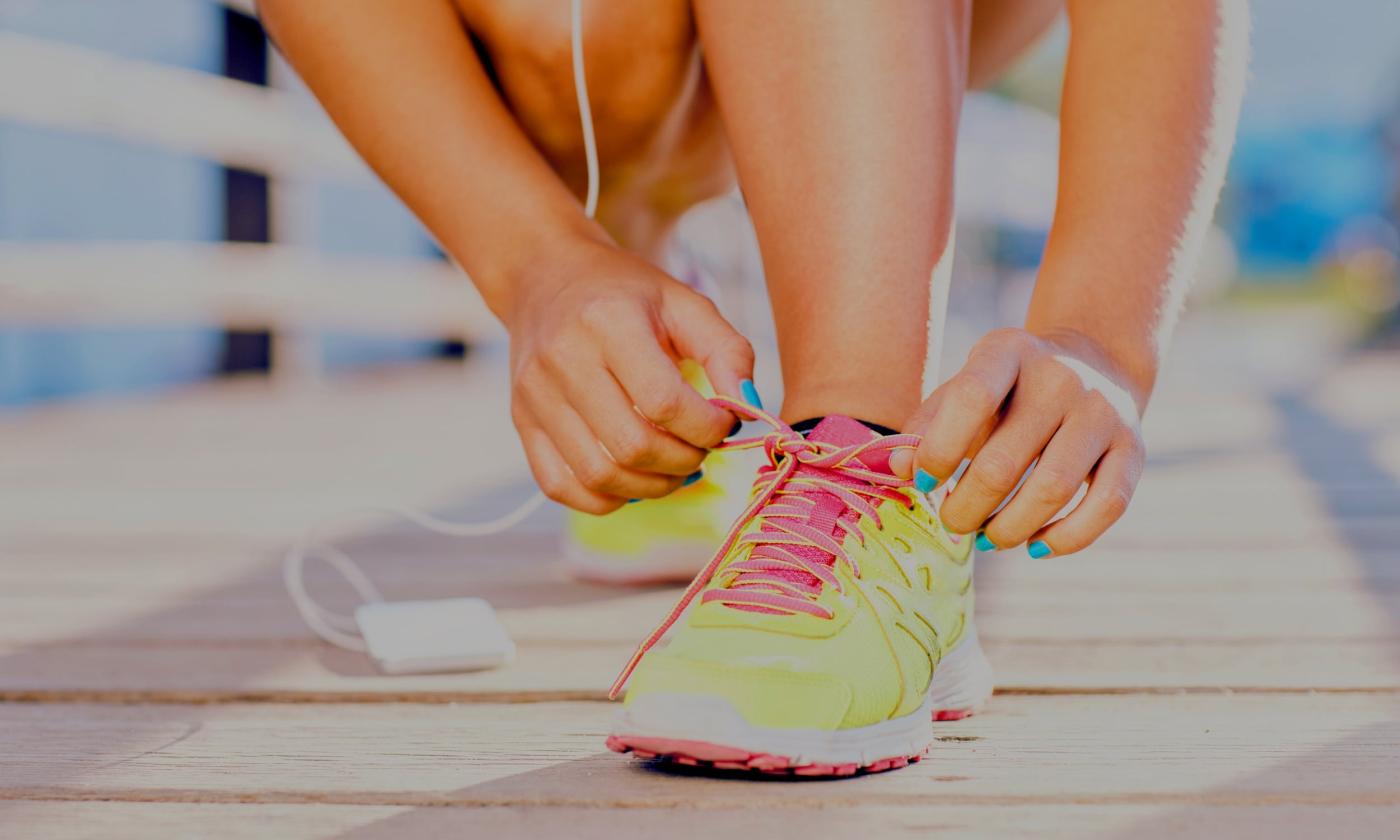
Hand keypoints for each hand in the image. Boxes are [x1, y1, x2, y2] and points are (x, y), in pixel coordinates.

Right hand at [505, 239, 752, 513]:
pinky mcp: (522, 423)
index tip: (724, 423)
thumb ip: (727, 351)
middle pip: (632, 446)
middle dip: (684, 460)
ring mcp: (534, 397)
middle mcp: (562, 361)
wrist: (545, 277)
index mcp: (606, 322)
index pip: (664, 402)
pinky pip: (561, 486)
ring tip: (675, 466)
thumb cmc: (625, 293)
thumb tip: (749, 408)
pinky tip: (634, 477)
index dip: (707, 427)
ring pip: (599, 476)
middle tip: (701, 448)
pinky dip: (607, 498)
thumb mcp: (684, 303)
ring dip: (652, 486)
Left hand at [891, 328, 1146, 556]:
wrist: (1094, 363)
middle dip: (966, 508)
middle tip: (952, 523)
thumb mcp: (962, 389)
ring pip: (1052, 491)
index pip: (970, 399)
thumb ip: (926, 425)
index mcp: (1008, 351)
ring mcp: (1103, 411)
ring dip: (1009, 529)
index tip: (924, 483)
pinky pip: (1105, 507)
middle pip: (1004, 462)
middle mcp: (1061, 377)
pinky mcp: (1134, 447)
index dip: (938, 450)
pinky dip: (1066, 539)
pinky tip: (1035, 546)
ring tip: (987, 538)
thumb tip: (899, 468)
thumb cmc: (1006, 390)